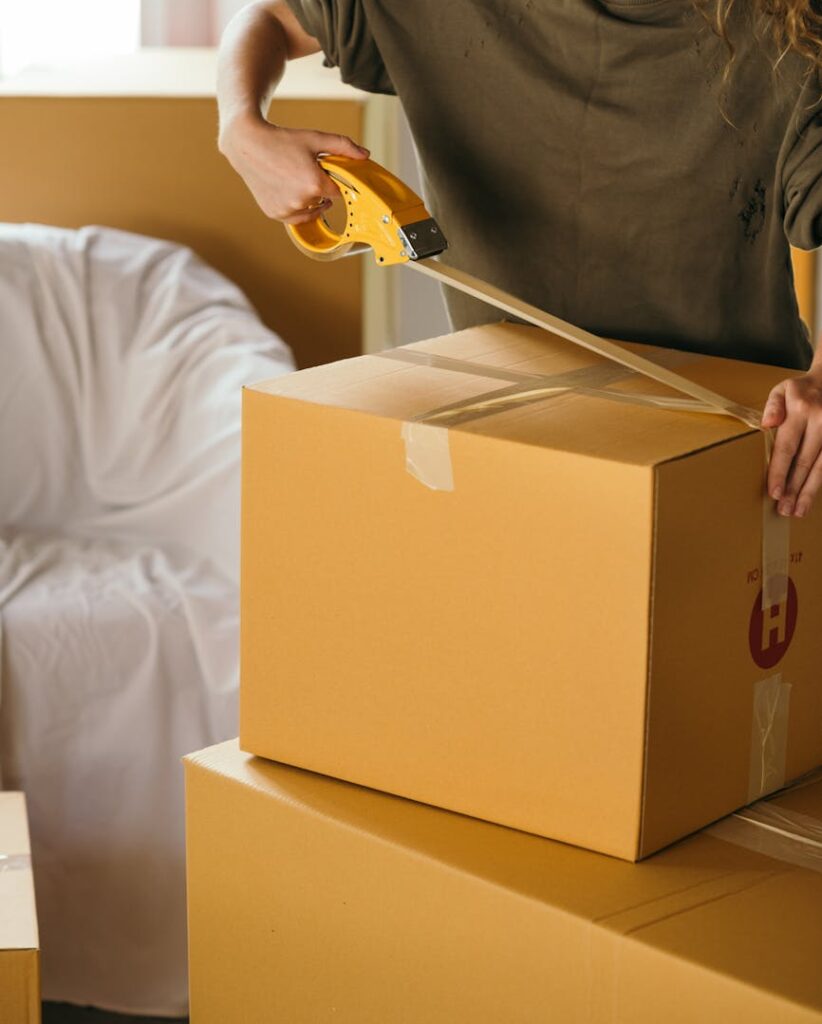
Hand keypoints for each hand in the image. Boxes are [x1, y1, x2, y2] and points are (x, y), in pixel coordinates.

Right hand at [219, 113, 368, 224]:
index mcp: (315, 184)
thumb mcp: (315, 139)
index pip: (337, 192)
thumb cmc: (282, 140)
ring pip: (309, 210)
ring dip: (307, 200)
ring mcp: (287, 210)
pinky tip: (287, 189)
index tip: (325, 174)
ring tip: (293, 178)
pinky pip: (295, 217)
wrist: (247, 145)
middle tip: (302, 171)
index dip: (332, 182)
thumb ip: (343, 147)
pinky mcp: (275, 214)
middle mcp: (301, 201)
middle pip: (322, 201)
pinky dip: (294, 207)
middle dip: (318, 188)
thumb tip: (366, 155)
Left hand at [762, 369, 821, 516]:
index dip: (780, 471)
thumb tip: (767, 424)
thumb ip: (772, 406)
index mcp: (802, 410)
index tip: (774, 492)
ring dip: (809, 492)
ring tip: (798, 511)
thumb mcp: (782, 389)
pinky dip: (819, 482)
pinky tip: (811, 498)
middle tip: (784, 510)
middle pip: (805, 462)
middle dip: (794, 488)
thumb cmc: (801, 391)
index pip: (787, 446)